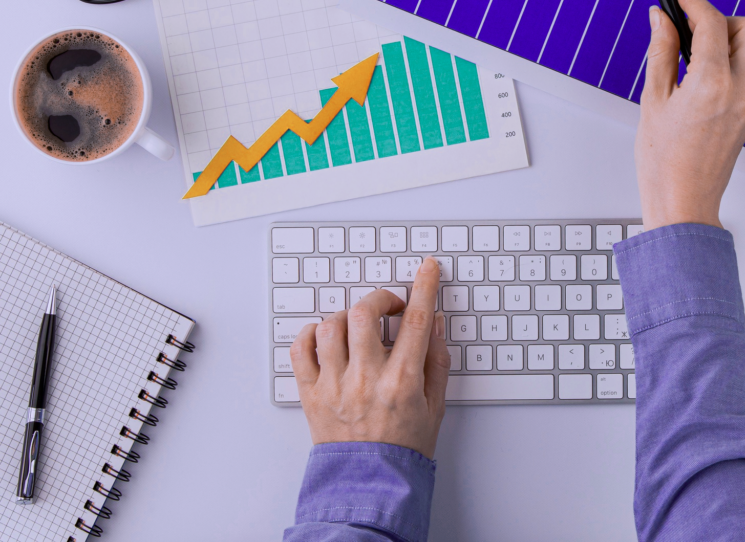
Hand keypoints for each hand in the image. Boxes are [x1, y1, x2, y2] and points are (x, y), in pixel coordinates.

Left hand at [290, 257, 448, 457]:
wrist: (371, 482)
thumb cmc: (403, 446)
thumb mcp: (435, 405)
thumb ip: (436, 360)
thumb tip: (433, 322)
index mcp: (401, 382)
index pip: (414, 321)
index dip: (423, 287)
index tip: (427, 270)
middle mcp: (366, 380)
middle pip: (365, 313)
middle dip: (380, 298)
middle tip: (389, 305)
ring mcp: (334, 385)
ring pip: (332, 326)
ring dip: (348, 317)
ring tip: (358, 327)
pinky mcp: (311, 393)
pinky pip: (301, 349)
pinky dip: (312, 334)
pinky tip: (328, 339)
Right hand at [636, 0, 744, 229]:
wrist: (683, 201)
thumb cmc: (665, 163)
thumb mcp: (653, 100)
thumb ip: (661, 52)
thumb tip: (662, 19)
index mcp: (712, 85)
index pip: (712, 23)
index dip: (693, 1)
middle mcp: (741, 90)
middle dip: (721, 18)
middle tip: (691, 29)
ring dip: (736, 36)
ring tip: (703, 51)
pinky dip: (741, 56)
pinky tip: (712, 69)